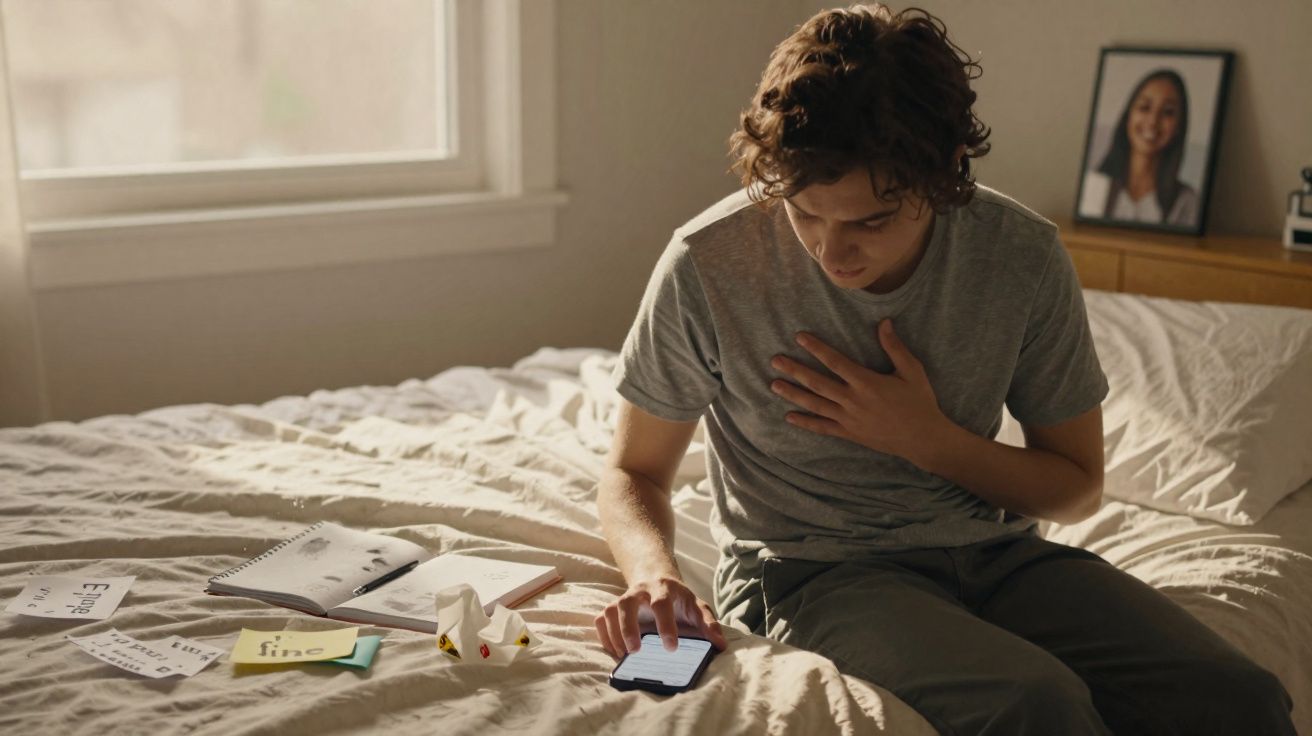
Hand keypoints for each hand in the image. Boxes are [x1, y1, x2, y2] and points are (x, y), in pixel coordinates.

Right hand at [594, 575, 727, 657]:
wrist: (657, 580)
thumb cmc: (679, 599)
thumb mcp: (697, 607)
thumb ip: (708, 624)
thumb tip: (720, 645)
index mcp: (664, 589)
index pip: (662, 604)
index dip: (665, 625)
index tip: (671, 647)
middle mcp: (640, 591)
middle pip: (627, 603)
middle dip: (629, 627)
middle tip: (636, 651)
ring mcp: (623, 598)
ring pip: (611, 611)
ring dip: (615, 634)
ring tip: (625, 655)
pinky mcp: (612, 608)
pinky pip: (601, 619)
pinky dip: (604, 636)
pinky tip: (616, 651)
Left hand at [769, 319, 949, 464]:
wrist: (924, 438)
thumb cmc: (920, 402)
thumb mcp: (912, 371)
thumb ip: (895, 347)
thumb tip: (883, 322)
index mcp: (866, 382)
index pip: (835, 362)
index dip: (816, 348)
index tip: (799, 338)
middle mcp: (853, 400)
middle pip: (817, 383)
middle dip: (794, 370)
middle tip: (775, 360)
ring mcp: (849, 419)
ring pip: (815, 404)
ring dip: (793, 394)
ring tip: (774, 385)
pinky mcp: (850, 433)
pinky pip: (823, 427)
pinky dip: (805, 423)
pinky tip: (789, 417)